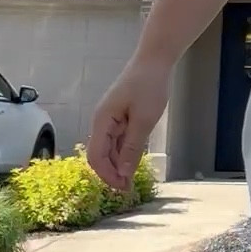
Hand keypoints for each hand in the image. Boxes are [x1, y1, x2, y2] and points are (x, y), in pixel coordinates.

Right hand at [86, 58, 171, 194]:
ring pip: (109, 149)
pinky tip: (133, 164)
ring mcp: (111, 119)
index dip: (107, 175)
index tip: (122, 188)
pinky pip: (118, 140)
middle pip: (99, 155)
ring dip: (118, 166)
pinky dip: (124, 154)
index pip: (96, 156)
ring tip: (130, 182)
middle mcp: (102, 121)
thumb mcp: (144, 120)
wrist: (155, 61)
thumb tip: (123, 173)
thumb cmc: (149, 86)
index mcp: (102, 120)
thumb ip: (132, 147)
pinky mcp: (121, 117)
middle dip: (111, 174)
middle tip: (127, 190)